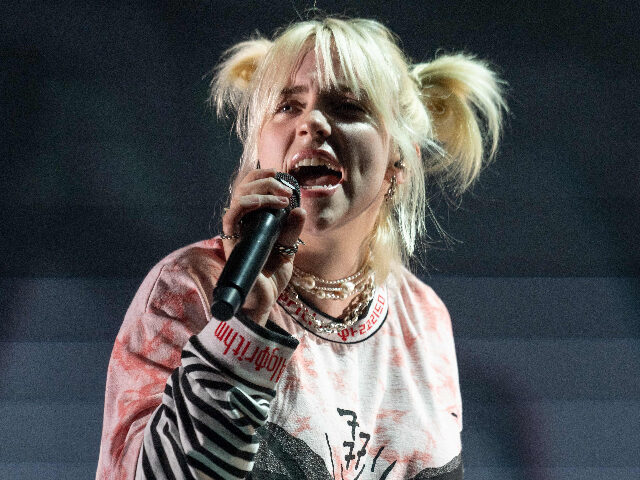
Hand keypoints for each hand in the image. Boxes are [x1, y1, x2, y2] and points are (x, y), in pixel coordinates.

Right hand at [221, 168, 305, 325]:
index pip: (250, 187)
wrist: (263, 299)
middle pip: (244, 186)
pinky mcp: (231, 241)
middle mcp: (241, 221)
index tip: (284, 176)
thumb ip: (292, 230)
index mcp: (252, 219)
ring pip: (238, 195)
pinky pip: (232, 215)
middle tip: (288, 189)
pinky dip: (249, 203)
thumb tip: (300, 209)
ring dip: (263, 189)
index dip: (264, 176)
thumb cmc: (271, 274)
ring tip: (283, 197)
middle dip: (267, 180)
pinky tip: (269, 204)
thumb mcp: (288, 248)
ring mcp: (235, 230)